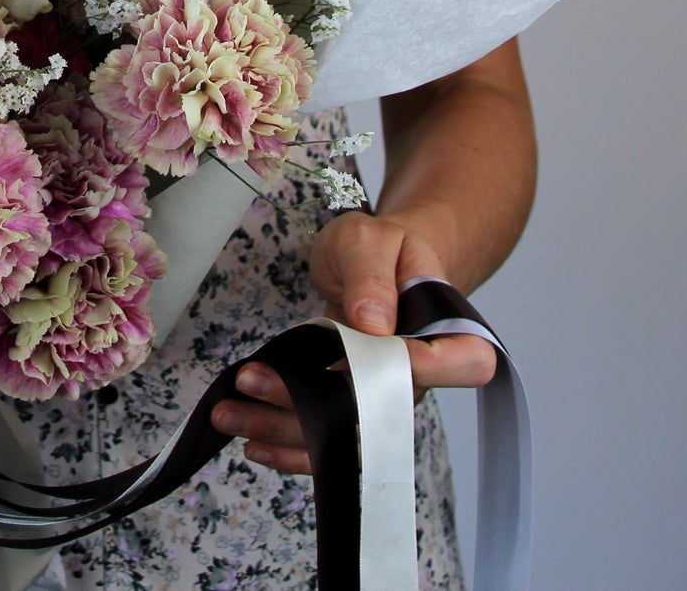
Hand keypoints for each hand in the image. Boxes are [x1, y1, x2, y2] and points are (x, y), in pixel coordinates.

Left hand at [210, 212, 496, 473]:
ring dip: (285, 429)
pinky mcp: (352, 405)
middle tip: (253, 384)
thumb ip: (371, 277)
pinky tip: (252, 440)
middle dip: (315, 409)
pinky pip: (330, 438)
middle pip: (382, 410)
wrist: (374, 261)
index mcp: (447, 330)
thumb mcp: (370, 242)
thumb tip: (372, 325)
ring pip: (346, 432)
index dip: (413, 371)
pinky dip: (289, 444)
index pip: (456, 364)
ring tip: (229, 413)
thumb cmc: (381, 246)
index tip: (348, 360)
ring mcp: (384, 398)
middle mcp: (420, 376)